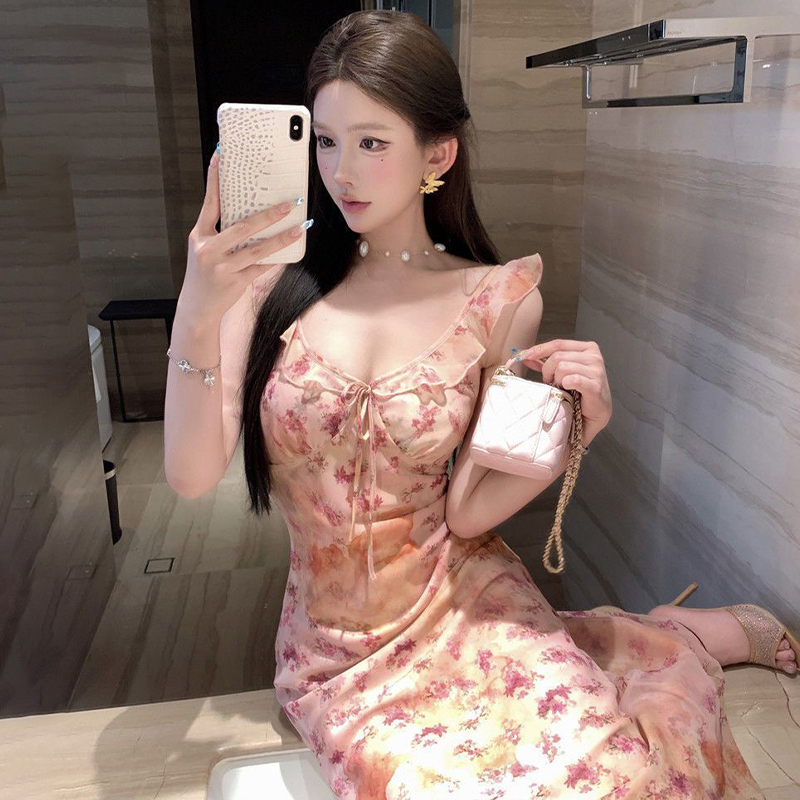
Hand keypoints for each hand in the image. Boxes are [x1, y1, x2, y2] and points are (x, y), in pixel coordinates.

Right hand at [179, 150, 304, 324]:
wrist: (197, 308)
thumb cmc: (205, 274)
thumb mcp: (205, 249)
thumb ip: (221, 232)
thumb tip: (250, 213)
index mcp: (199, 235)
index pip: (210, 202)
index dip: (215, 179)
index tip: (221, 156)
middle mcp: (209, 249)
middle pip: (242, 226)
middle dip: (268, 215)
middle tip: (289, 204)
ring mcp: (223, 267)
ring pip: (257, 249)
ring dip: (281, 238)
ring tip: (299, 228)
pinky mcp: (236, 282)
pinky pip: (261, 267)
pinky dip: (277, 258)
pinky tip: (292, 250)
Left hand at [512, 339, 611, 442]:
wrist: (593, 414)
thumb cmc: (579, 392)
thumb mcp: (562, 372)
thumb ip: (546, 362)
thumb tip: (526, 356)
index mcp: (587, 348)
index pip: (558, 344)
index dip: (539, 349)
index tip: (524, 356)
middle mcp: (594, 356)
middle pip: (558, 356)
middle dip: (548, 371)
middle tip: (553, 383)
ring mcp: (597, 371)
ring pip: (562, 367)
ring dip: (558, 380)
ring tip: (564, 388)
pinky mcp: (595, 386)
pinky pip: (572, 379)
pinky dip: (566, 386)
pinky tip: (570, 392)